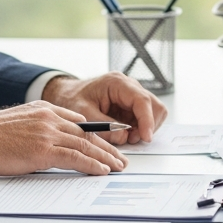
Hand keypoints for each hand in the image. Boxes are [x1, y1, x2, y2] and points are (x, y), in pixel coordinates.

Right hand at [0, 101, 127, 175]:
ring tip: (118, 167)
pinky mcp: (43, 150)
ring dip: (106, 158)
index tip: (108, 144)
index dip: (98, 135)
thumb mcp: (21, 120)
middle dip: (108, 147)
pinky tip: (102, 171)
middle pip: (88, 133)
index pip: (80, 122)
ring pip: (86, 145)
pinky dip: (92, 165)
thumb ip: (41, 125)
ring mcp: (48, 133)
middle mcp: (51, 118)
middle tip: (121, 159)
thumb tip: (55, 140)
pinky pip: (75, 158)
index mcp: (46, 109)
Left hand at [41, 73, 167, 144]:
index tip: (146, 137)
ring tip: (127, 136)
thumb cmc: (73, 99)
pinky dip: (140, 129)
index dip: (147, 120)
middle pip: (155, 106)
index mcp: (118, 83)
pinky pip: (146, 118)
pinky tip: (126, 133)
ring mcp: (133, 95)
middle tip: (132, 139)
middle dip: (148, 125)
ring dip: (145, 128)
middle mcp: (129, 86)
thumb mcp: (84, 113)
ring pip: (154, 112)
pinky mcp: (132, 105)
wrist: (68, 95)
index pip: (142, 100)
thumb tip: (124, 137)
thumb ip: (104, 126)